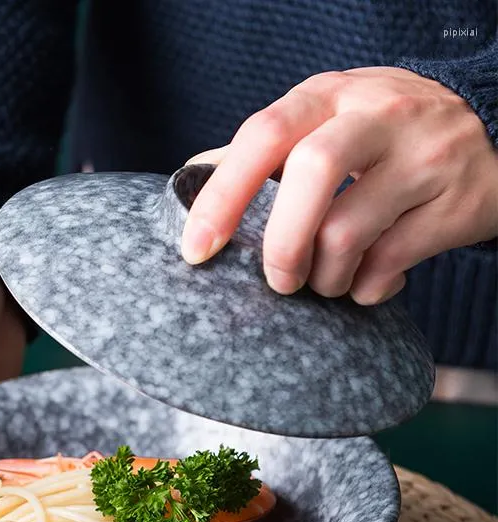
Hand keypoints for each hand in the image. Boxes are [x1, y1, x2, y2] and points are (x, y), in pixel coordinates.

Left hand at [182, 67, 497, 303]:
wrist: (492, 127)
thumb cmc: (379, 135)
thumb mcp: (326, 119)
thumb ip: (267, 149)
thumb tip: (191, 178)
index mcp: (329, 95)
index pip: (263, 136)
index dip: (222, 197)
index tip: (197, 250)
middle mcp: (378, 116)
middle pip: (309, 175)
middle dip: (281, 245)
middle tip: (279, 280)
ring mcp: (424, 157)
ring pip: (347, 233)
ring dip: (325, 278)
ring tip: (327, 281)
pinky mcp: (456, 204)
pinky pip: (388, 265)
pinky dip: (364, 290)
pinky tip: (365, 283)